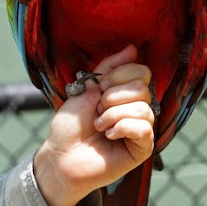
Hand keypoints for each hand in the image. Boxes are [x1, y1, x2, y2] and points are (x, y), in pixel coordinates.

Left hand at [33, 45, 154, 205]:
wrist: (61, 156)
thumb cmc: (70, 126)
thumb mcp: (86, 88)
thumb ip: (109, 67)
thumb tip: (133, 48)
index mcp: (125, 93)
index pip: (141, 71)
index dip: (119, 76)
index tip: (100, 88)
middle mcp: (136, 108)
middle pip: (143, 88)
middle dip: (113, 98)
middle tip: (97, 111)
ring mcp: (141, 128)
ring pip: (143, 108)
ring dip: (114, 115)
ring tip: (100, 126)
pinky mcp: (142, 148)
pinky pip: (145, 128)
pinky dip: (123, 128)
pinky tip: (109, 136)